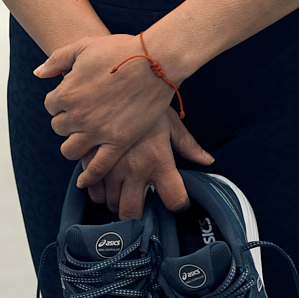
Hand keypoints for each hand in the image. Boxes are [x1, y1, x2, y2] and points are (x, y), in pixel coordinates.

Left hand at [37, 33, 187, 185]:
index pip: (50, 105)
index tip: (75, 98)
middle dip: (68, 121)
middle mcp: (78, 115)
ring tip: (84, 139)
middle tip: (83, 115)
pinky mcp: (118, 142)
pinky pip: (97, 167)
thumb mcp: (83, 46)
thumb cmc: (120, 50)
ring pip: (70, 150)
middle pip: (59, 127)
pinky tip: (85, 181)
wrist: (155, 61)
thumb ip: (57, 60)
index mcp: (66, 92)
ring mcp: (97, 131)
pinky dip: (89, 176)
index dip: (62, 101)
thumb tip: (39, 73)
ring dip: (74, 145)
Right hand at [93, 108, 213, 219]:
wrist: (117, 81)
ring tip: (124, 192)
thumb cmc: (148, 101)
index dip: (179, 204)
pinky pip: (92, 190)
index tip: (176, 200)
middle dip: (138, 216)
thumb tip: (207, 160)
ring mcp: (110, 167)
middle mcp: (134, 169)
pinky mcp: (91, 160)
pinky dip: (98, 192)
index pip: (174, 200)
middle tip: (142, 205)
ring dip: (117, 203)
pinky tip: (107, 183)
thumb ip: (188, 146)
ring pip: (111, 204)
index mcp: (159, 161)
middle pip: (133, 213)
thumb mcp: (171, 122)